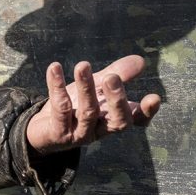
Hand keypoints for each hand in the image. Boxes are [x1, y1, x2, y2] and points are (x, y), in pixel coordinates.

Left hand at [25, 55, 159, 154]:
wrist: (41, 129)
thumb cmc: (74, 106)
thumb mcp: (95, 88)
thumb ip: (117, 75)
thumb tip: (141, 61)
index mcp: (112, 119)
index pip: (135, 120)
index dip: (146, 112)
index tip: (154, 98)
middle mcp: (100, 129)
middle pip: (117, 121)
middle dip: (116, 99)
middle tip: (111, 77)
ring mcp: (80, 134)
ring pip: (88, 113)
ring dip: (86, 88)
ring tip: (82, 66)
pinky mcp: (58, 133)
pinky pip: (60, 109)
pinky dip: (57, 87)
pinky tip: (54, 68)